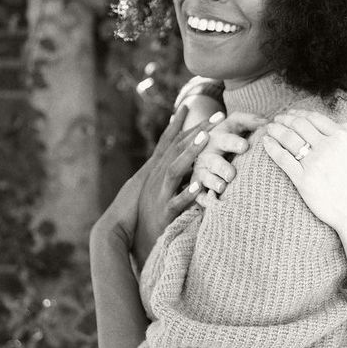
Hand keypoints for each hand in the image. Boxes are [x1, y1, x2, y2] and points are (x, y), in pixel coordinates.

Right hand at [95, 106, 212, 268]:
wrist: (128, 237)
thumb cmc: (150, 211)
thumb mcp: (162, 187)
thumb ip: (175, 171)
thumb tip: (190, 156)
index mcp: (158, 170)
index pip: (175, 141)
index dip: (190, 124)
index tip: (209, 110)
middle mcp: (157, 177)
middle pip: (178, 148)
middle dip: (198, 131)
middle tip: (218, 116)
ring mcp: (160, 194)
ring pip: (175, 170)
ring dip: (190, 153)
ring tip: (205, 139)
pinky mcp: (164, 213)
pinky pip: (176, 202)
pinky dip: (187, 194)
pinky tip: (199, 186)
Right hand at [191, 112, 268, 195]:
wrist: (204, 147)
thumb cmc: (228, 135)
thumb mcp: (235, 124)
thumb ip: (250, 121)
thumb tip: (268, 122)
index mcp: (216, 139)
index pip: (225, 140)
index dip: (233, 143)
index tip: (245, 146)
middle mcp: (207, 155)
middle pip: (213, 161)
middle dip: (221, 167)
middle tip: (232, 174)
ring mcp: (201, 171)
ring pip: (204, 178)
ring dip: (212, 183)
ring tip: (222, 188)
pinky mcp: (198, 186)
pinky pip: (198, 195)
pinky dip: (202, 199)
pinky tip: (209, 203)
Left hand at [262, 109, 346, 232]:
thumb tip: (336, 121)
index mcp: (342, 138)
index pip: (314, 118)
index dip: (299, 113)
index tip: (291, 114)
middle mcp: (328, 147)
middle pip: (299, 125)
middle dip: (285, 119)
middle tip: (277, 119)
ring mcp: (315, 164)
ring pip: (289, 138)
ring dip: (276, 130)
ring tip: (269, 129)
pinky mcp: (303, 180)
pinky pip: (283, 158)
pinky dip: (272, 147)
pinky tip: (266, 143)